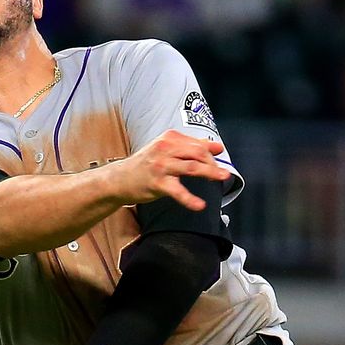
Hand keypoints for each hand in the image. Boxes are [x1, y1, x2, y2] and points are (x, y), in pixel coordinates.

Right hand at [105, 131, 229, 211]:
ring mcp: (162, 166)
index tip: (219, 161)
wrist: (120, 178)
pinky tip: (200, 205)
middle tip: (224, 174)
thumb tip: (218, 147)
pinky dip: (190, 199)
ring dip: (210, 172)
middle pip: (197, 153)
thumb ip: (192, 147)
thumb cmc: (146, 164)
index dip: (211, 153)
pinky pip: (178, 192)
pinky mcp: (158, 183)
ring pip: (192, 167)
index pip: (197, 144)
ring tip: (223, 178)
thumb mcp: (167, 150)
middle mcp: (166, 149)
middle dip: (213, 163)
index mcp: (170, 139)